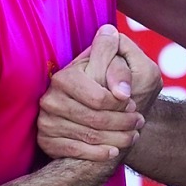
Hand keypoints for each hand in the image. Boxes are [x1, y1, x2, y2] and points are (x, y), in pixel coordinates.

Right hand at [36, 24, 154, 161]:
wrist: (100, 113)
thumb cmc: (112, 85)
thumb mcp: (118, 64)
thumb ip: (113, 51)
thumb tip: (109, 32)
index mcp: (66, 77)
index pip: (97, 97)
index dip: (119, 103)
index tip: (133, 102)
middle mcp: (50, 98)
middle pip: (94, 119)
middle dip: (122, 122)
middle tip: (139, 122)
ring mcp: (46, 121)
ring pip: (87, 136)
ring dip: (116, 139)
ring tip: (133, 136)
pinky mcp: (47, 141)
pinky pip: (74, 151)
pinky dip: (98, 153)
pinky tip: (114, 151)